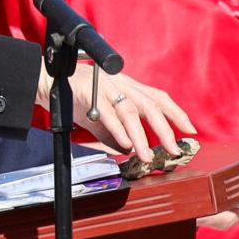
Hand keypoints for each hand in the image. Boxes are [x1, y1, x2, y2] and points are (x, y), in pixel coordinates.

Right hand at [47, 67, 196, 162]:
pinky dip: (118, 129)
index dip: (176, 113)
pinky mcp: (89, 92)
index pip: (158, 97)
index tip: (190, 131)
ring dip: (141, 137)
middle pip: (150, 105)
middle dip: (165, 130)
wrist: (47, 81)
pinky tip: (126, 144)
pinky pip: (107, 113)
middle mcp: (121, 83)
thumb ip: (118, 133)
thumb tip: (130, 150)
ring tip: (147, 156)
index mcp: (129, 86)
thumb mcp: (103, 118)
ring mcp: (105, 87)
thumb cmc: (77, 98)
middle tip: (175, 150)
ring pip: (130, 112)